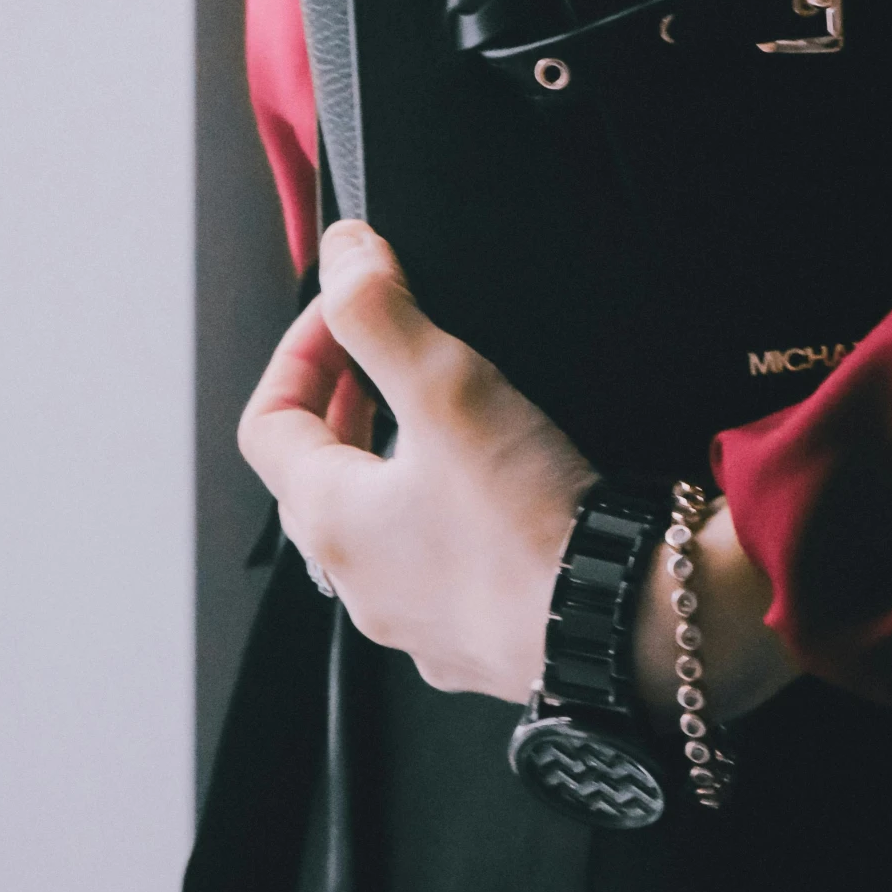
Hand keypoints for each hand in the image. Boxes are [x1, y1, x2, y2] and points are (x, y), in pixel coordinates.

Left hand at [240, 221, 593, 696]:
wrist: (624, 629)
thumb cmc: (528, 523)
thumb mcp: (445, 386)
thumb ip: (378, 312)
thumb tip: (339, 254)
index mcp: (330, 522)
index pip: (267, 422)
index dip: (299, 350)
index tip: (348, 311)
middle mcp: (359, 583)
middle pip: (318, 474)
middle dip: (345, 401)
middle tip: (387, 354)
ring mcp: (416, 620)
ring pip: (378, 523)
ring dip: (395, 459)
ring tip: (446, 413)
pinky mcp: (478, 637)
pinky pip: (439, 565)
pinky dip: (449, 514)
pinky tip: (499, 488)